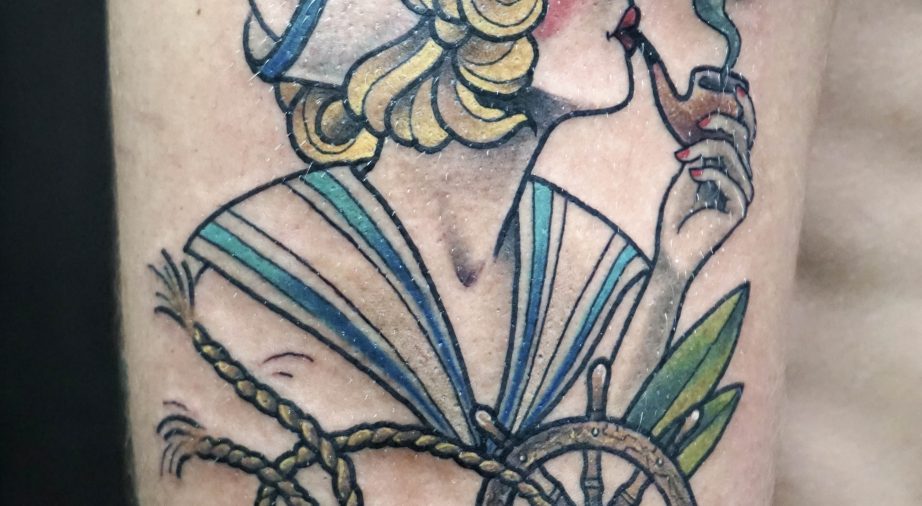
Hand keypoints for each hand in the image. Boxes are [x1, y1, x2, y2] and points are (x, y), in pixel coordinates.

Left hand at [654, 81, 755, 280]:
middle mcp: (741, 177)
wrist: (673, 255)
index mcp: (730, 166)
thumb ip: (695, 149)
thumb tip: (698, 122)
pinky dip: (709, 171)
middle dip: (723, 122)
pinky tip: (690, 172)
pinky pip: (730, 181)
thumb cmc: (674, 218)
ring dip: (706, 148)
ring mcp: (742, 194)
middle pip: (743, 137)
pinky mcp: (738, 211)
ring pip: (734, 156)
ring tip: (682, 155)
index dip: (743, 107)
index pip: (744, 130)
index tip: (732, 88)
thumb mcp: (682, 173)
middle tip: (698, 121)